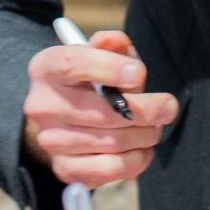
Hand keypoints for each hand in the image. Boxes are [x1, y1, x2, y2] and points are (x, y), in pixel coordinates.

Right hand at [22, 30, 179, 186]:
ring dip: (145, 135)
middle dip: (147, 110)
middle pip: (102, 111)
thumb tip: (113, 40)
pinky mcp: (64, 169)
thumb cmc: (90, 82)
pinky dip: (136, 160)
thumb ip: (112, 45)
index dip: (109, 68)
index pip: (73, 65)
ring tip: (154, 127)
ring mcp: (51, 140)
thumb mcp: (100, 55)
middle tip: (168, 107)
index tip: (139, 73)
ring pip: (112, 141)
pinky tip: (142, 149)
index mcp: (47, 68)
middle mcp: (42, 106)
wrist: (63, 120)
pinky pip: (109, 169)